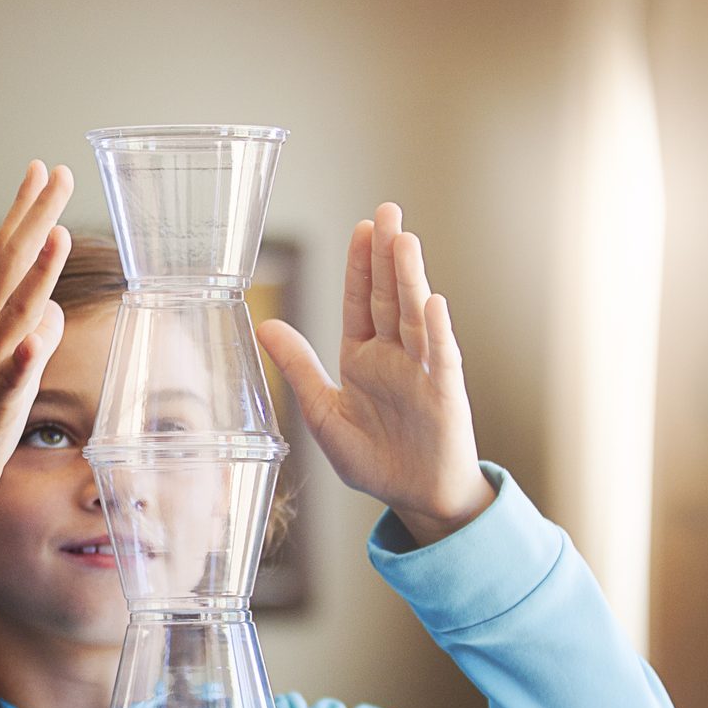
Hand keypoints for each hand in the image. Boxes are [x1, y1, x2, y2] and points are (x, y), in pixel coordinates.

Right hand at [0, 161, 73, 559]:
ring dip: (34, 276)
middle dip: (34, 219)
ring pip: (13, 317)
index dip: (28, 213)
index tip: (45, 169)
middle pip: (12, 268)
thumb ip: (36, 337)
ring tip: (55, 235)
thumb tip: (57, 309)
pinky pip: (8, 382)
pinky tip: (36, 336)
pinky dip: (22, 358)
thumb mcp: (15, 373)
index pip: (11, 257)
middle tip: (56, 173)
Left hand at [257, 203, 494, 546]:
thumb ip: (297, 367)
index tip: (361, 228)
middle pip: (389, 296)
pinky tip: (433, 302)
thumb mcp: (322, 413)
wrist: (415, 496)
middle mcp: (394, 355)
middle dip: (386, 255)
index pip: (359, 301)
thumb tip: (263, 324)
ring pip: (414, 316)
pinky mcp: (444, 392)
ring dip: (410, 279)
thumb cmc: (372, 459)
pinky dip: (437, 330)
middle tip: (387, 211)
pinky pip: (440, 356)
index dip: (359, 266)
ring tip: (405, 240)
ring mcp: (421, 370)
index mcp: (362, 357)